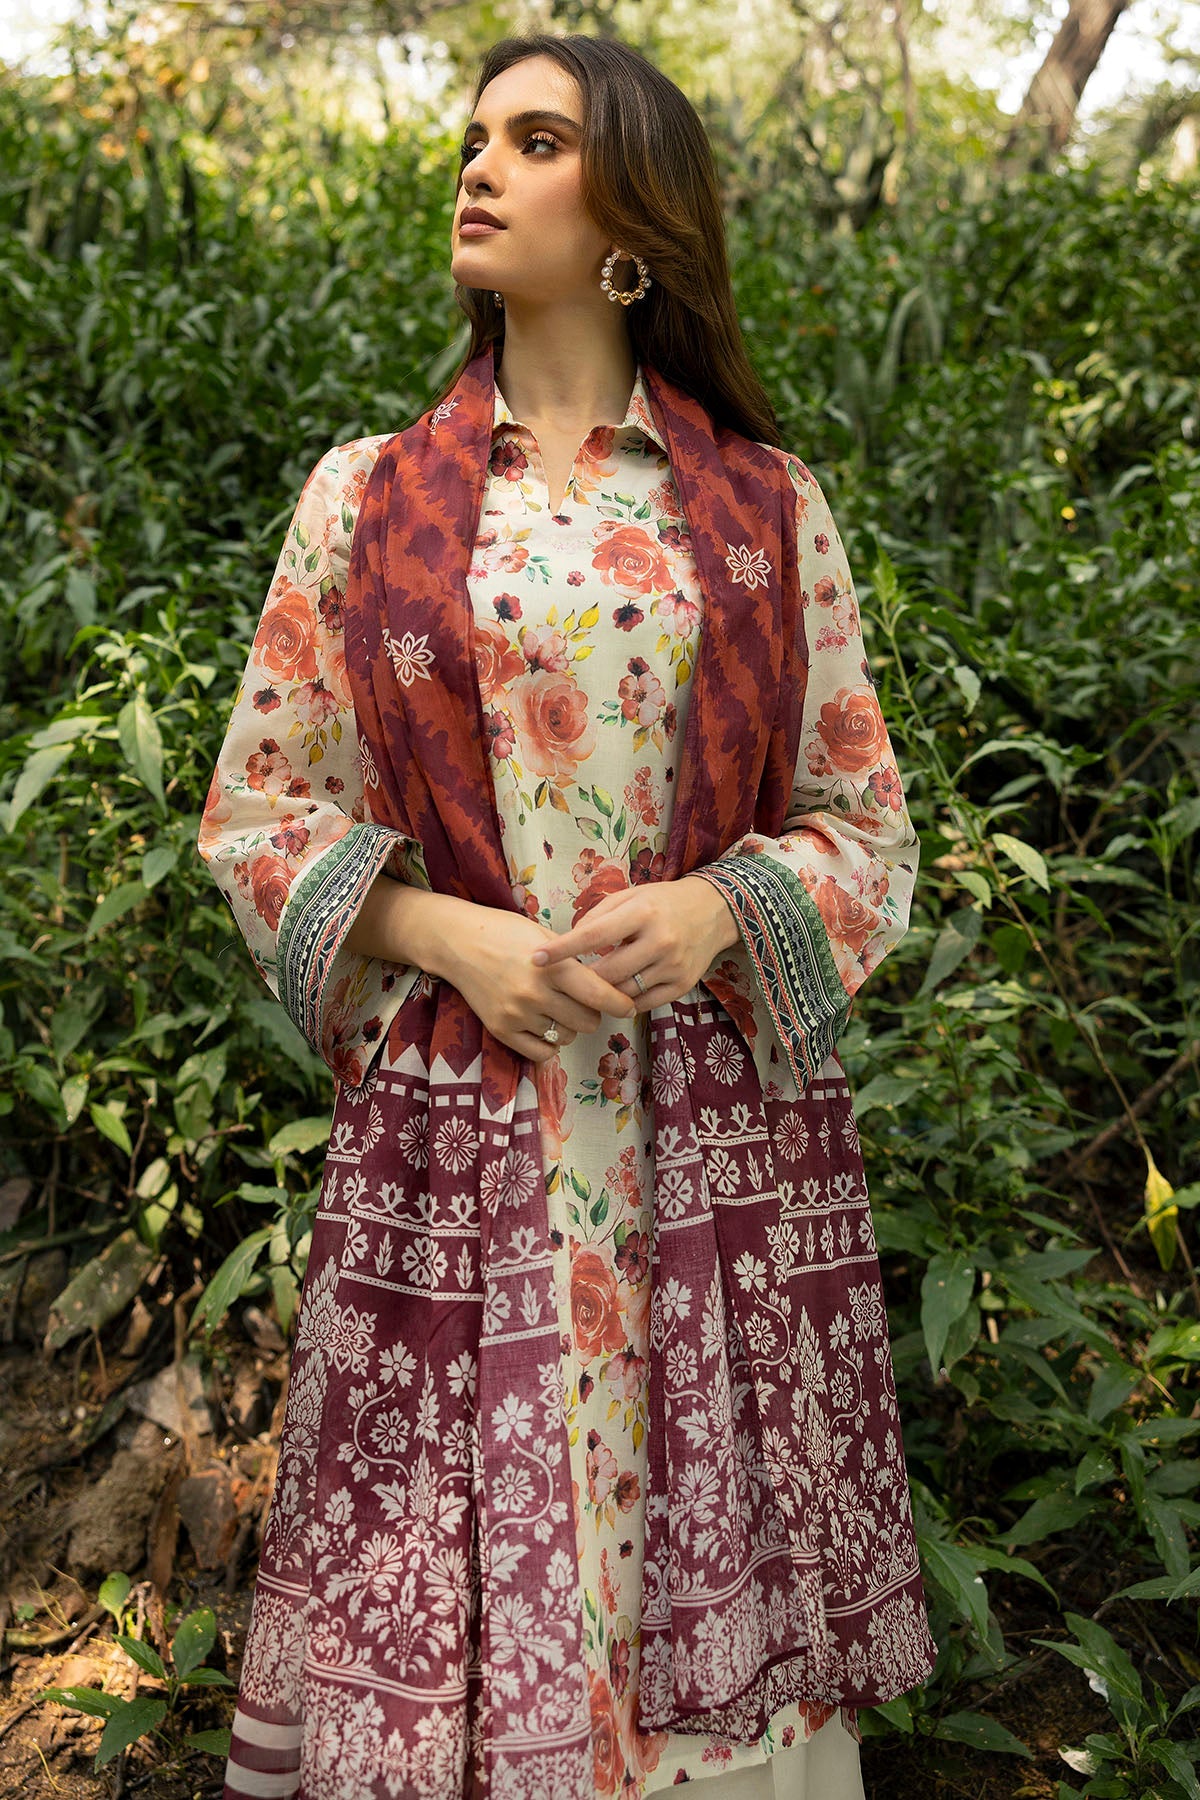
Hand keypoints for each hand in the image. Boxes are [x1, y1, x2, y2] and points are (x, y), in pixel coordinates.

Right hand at [440, 899, 636, 1064]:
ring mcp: (517, 1014)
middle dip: (592, 1014)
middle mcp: (536, 993)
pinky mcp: (501, 1029)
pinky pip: (541, 1052)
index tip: (628, 1007)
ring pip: (566, 1037)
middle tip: (584, 1003)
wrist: (457, 942)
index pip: (600, 996)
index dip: (621, 1004)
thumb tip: (607, 984)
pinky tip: (545, 1026)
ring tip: (557, 1009)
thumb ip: (573, 961)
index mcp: (553, 966)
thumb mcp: (545, 938)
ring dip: (569, 1027)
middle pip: (587, 1022)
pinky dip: (549, 1043)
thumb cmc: (505, 933)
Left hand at [530, 877, 738, 1013]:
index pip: (594, 934)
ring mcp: (673, 966)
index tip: (537, 958)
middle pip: (607, 973)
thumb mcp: (631, 896)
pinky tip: (618, 992)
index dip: (563, 949)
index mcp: (642, 913)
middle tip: (564, 981)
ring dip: (602, 993)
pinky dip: (626, 1001)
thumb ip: (598, 916)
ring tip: (590, 988)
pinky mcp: (682, 985)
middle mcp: (659, 940)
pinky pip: (644, 1003)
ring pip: (624, 992)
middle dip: (582, 980)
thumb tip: (568, 940)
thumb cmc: (663, 902)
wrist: (714, 911)